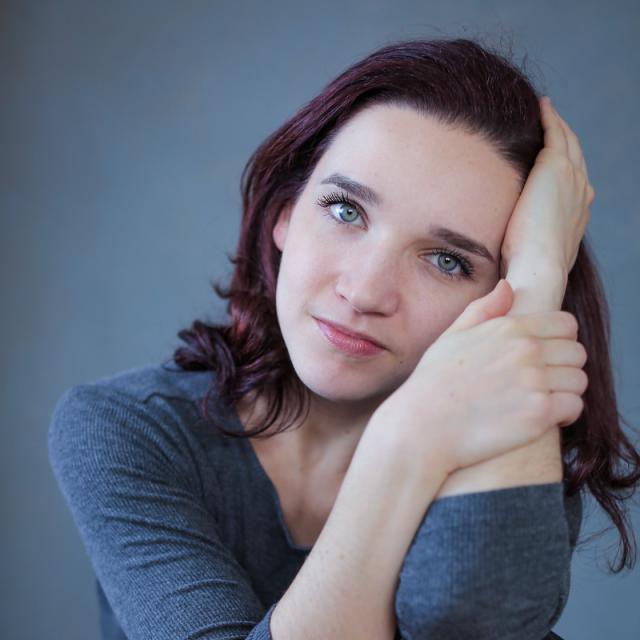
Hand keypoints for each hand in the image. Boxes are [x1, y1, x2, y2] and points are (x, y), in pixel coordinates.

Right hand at [370, 279, 587, 476]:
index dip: (559, 340)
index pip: (566, 324)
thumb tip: (508, 286)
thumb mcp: (452, 335)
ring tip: (541, 400)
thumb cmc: (433, 382)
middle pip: (577, 353)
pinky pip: (574, 407)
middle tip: (541, 383)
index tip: (544, 357)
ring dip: (565, 391)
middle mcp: (527, 351)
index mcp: (509, 328)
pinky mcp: (539, 414)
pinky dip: (563, 414)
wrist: (422, 426)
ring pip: (579, 380)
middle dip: (563, 367)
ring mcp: (535, 382)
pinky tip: (540, 417)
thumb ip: (484, 309)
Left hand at [499, 96, 594, 277]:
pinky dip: (549, 118)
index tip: (554, 158)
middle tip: (551, 123)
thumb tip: (510, 251)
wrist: (539, 267)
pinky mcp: (555, 166)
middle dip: (564, 139)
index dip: (565, 166)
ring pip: (567, 141)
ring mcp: (571, 177)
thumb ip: (529, 242)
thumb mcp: (533, 252)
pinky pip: (554, 132)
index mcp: (578, 212)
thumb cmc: (528, 269)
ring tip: (545, 111)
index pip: (573, 181)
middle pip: (575, 156)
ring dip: (557, 124)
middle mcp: (581, 191)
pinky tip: (539, 106)